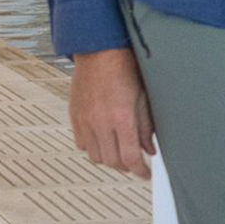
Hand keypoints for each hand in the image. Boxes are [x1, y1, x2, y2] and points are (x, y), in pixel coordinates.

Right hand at [69, 47, 155, 175]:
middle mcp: (100, 121)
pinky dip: (93, 147)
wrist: (100, 49)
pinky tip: (103, 140)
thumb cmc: (123, 67)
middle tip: (136, 163)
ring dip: (109, 159)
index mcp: (121, 117)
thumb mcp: (143, 97)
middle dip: (126, 166)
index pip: (130, 157)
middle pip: (112, 161)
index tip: (146, 174)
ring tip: (120, 152)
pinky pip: (81, 144)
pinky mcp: (75, 116)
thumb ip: (146, 126)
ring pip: (96, 156)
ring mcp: (85, 120)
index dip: (140, 171)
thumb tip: (149, 149)